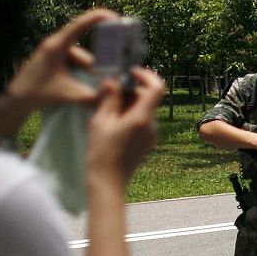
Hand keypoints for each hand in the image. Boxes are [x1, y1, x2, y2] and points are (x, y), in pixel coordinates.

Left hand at [0, 8, 114, 135]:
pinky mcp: (50, 58)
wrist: (15, 100)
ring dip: (85, 67)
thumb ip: (92, 96)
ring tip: (87, 83)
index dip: (100, 17)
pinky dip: (77, 68)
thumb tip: (112, 92)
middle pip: (82, 45)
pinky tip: (77, 83)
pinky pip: (70, 58)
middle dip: (95, 59)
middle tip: (105, 70)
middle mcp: (54, 43)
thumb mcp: (69, 95)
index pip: (82, 23)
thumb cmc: (39, 94)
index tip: (117, 18)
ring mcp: (51, 50)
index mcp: (58, 45)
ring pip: (77, 54)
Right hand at [87, 67, 165, 187]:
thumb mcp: (100, 121)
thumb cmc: (101, 152)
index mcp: (142, 118)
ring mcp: (152, 135)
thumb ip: (109, 98)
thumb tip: (112, 81)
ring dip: (130, 104)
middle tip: (110, 93)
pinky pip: (143, 122)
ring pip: (145, 110)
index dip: (146, 75)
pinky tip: (113, 123)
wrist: (107, 183)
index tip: (131, 72)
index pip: (156, 87)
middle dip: (131, 91)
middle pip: (148, 98)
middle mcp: (152, 125)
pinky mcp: (148, 143)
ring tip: (107, 109)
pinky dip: (131, 116)